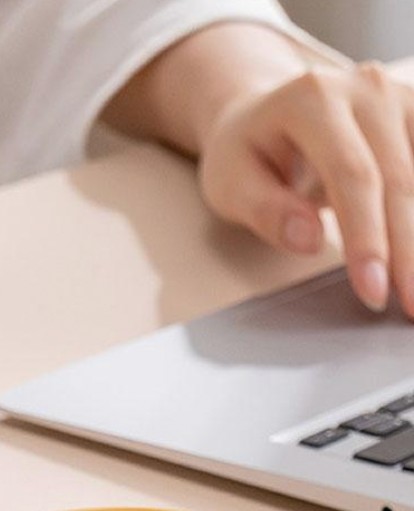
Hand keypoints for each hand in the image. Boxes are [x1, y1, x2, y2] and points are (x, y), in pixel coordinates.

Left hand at [200, 63, 413, 315]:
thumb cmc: (243, 154)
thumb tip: (309, 239)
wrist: (261, 113)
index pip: (352, 176)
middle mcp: (364, 87)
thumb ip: (265, 210)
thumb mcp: (230, 184)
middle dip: (407, 250)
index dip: (367, 238)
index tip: (372, 291)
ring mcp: (398, 95)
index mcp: (311, 99)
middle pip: (398, 179)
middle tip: (410, 308)